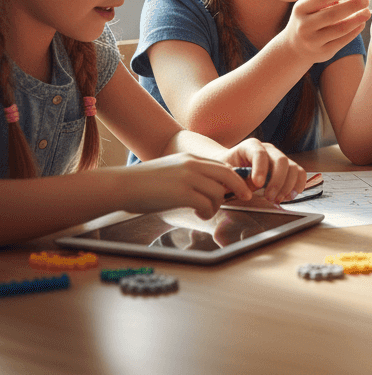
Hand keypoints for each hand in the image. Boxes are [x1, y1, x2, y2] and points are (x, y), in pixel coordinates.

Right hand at [120, 153, 249, 219]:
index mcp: (190, 159)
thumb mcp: (171, 170)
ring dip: (217, 206)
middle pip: (228, 175)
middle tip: (246, 198)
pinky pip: (206, 204)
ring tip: (207, 213)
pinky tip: (201, 215)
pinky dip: (208, 212)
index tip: (241, 188)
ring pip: (218, 192)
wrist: (122, 185)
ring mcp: (188, 178)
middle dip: (240, 188)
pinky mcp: (182, 193)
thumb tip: (205, 188)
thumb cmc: (143, 183)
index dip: (235, 178)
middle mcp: (192, 165)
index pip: (222, 166)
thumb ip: (189, 175)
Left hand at [223, 138, 306, 203]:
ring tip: (277, 200)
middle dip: (277, 181)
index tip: (258, 185)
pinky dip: (298, 185)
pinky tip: (289, 196)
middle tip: (270, 197)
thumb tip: (249, 192)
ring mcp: (279, 157)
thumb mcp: (225, 173)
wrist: (231, 166)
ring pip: (293, 167)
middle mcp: (268, 149)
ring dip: (287, 186)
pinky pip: (299, 173)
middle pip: (281, 160)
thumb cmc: (227, 170)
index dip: (260, 169)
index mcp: (250, 146)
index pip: (259, 153)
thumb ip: (236, 181)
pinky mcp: (287, 167)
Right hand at [281, 0, 369, 65]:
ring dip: (356, 20)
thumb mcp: (309, 8)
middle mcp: (304, 25)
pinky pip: (342, 41)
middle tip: (366, 0)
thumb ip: (325, 1)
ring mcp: (313, 41)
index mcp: (301, 9)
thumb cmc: (308, 21)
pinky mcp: (323, 52)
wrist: (294, 47)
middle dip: (352, 6)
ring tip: (367, 13)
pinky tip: (361, 24)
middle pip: (332, 14)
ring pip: (340, 29)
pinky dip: (354, 32)